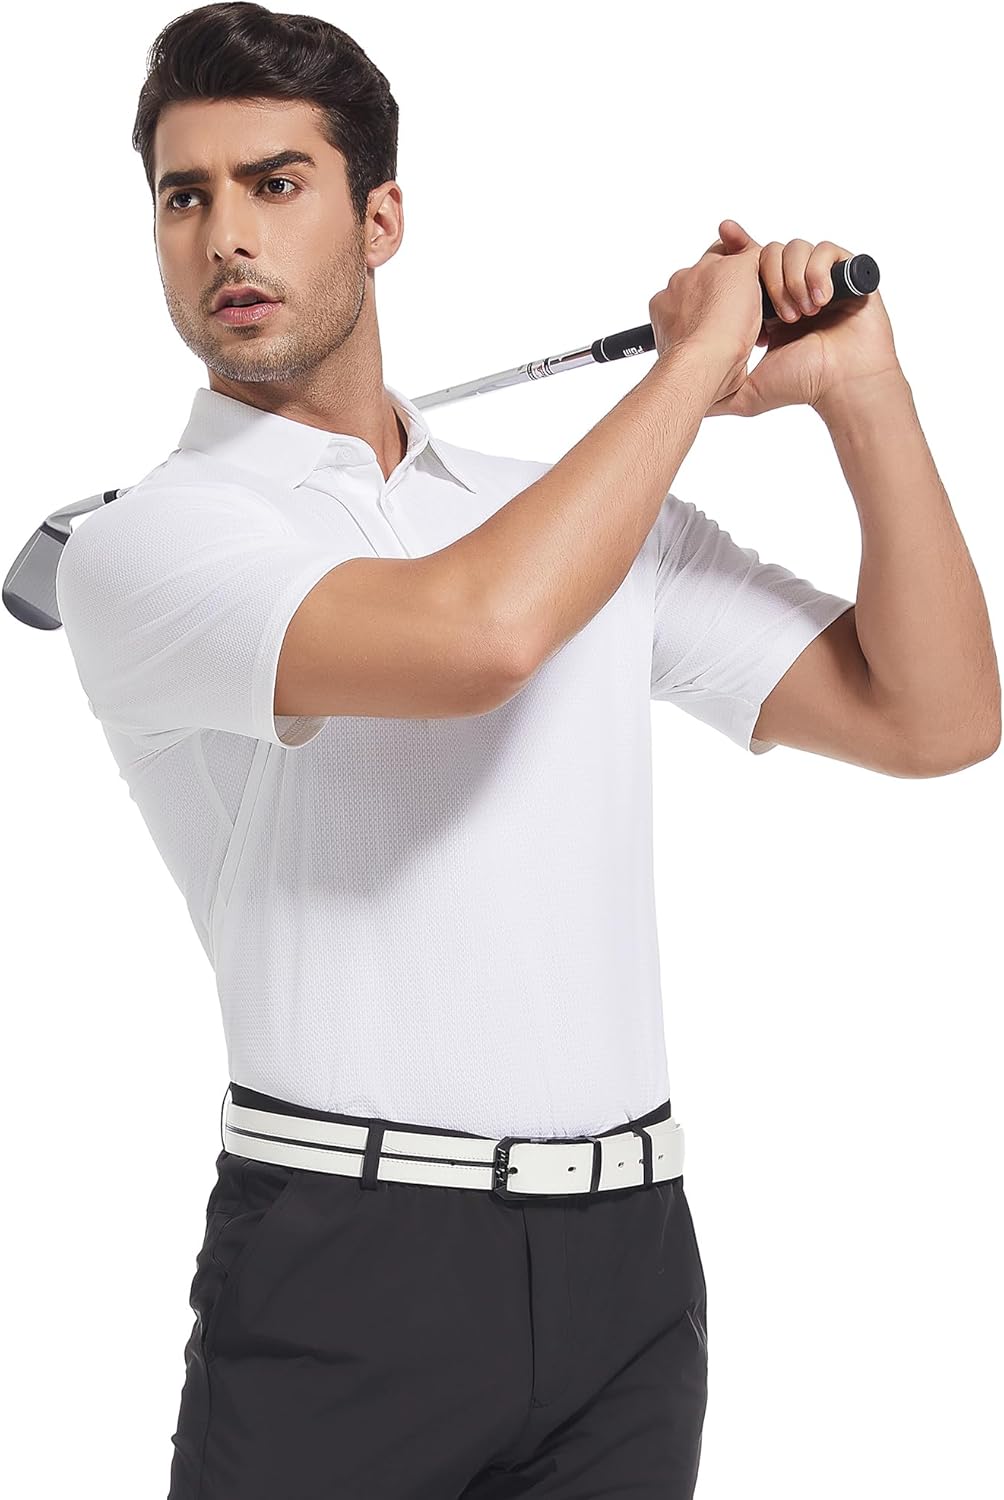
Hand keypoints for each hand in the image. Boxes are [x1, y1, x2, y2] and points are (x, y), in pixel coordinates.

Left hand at [704, 220, 902, 417]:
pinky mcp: (846, 274)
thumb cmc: (798, 386)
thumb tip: (683, 394)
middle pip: (767, 251)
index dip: (736, 246)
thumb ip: (714, 387)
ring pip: (794, 248)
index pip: (747, 264)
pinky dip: (817, 272)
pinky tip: (818, 301)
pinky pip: (826, 249)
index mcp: (765, 307)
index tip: (724, 232)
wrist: (840, 386)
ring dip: (791, 280)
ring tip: (798, 316)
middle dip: (767, 275)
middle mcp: (791, 288)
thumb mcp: (742, 391)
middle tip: (775, 314)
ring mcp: (818, 279)